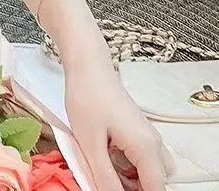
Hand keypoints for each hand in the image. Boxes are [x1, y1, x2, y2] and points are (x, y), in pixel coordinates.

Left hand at [63, 61, 173, 190]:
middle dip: (133, 188)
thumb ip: (103, 177)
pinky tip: (105, 155)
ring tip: (103, 168)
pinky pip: (141, 158)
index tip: (111, 189)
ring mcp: (147, 136)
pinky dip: (128, 165)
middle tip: (105, 179)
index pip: (156, 190)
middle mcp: (154, 144)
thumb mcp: (89, 143)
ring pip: (149, 171)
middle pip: (155, 182)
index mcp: (147, 148)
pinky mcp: (138, 130)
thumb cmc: (86, 97)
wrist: (87, 65)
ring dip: (130, 178)